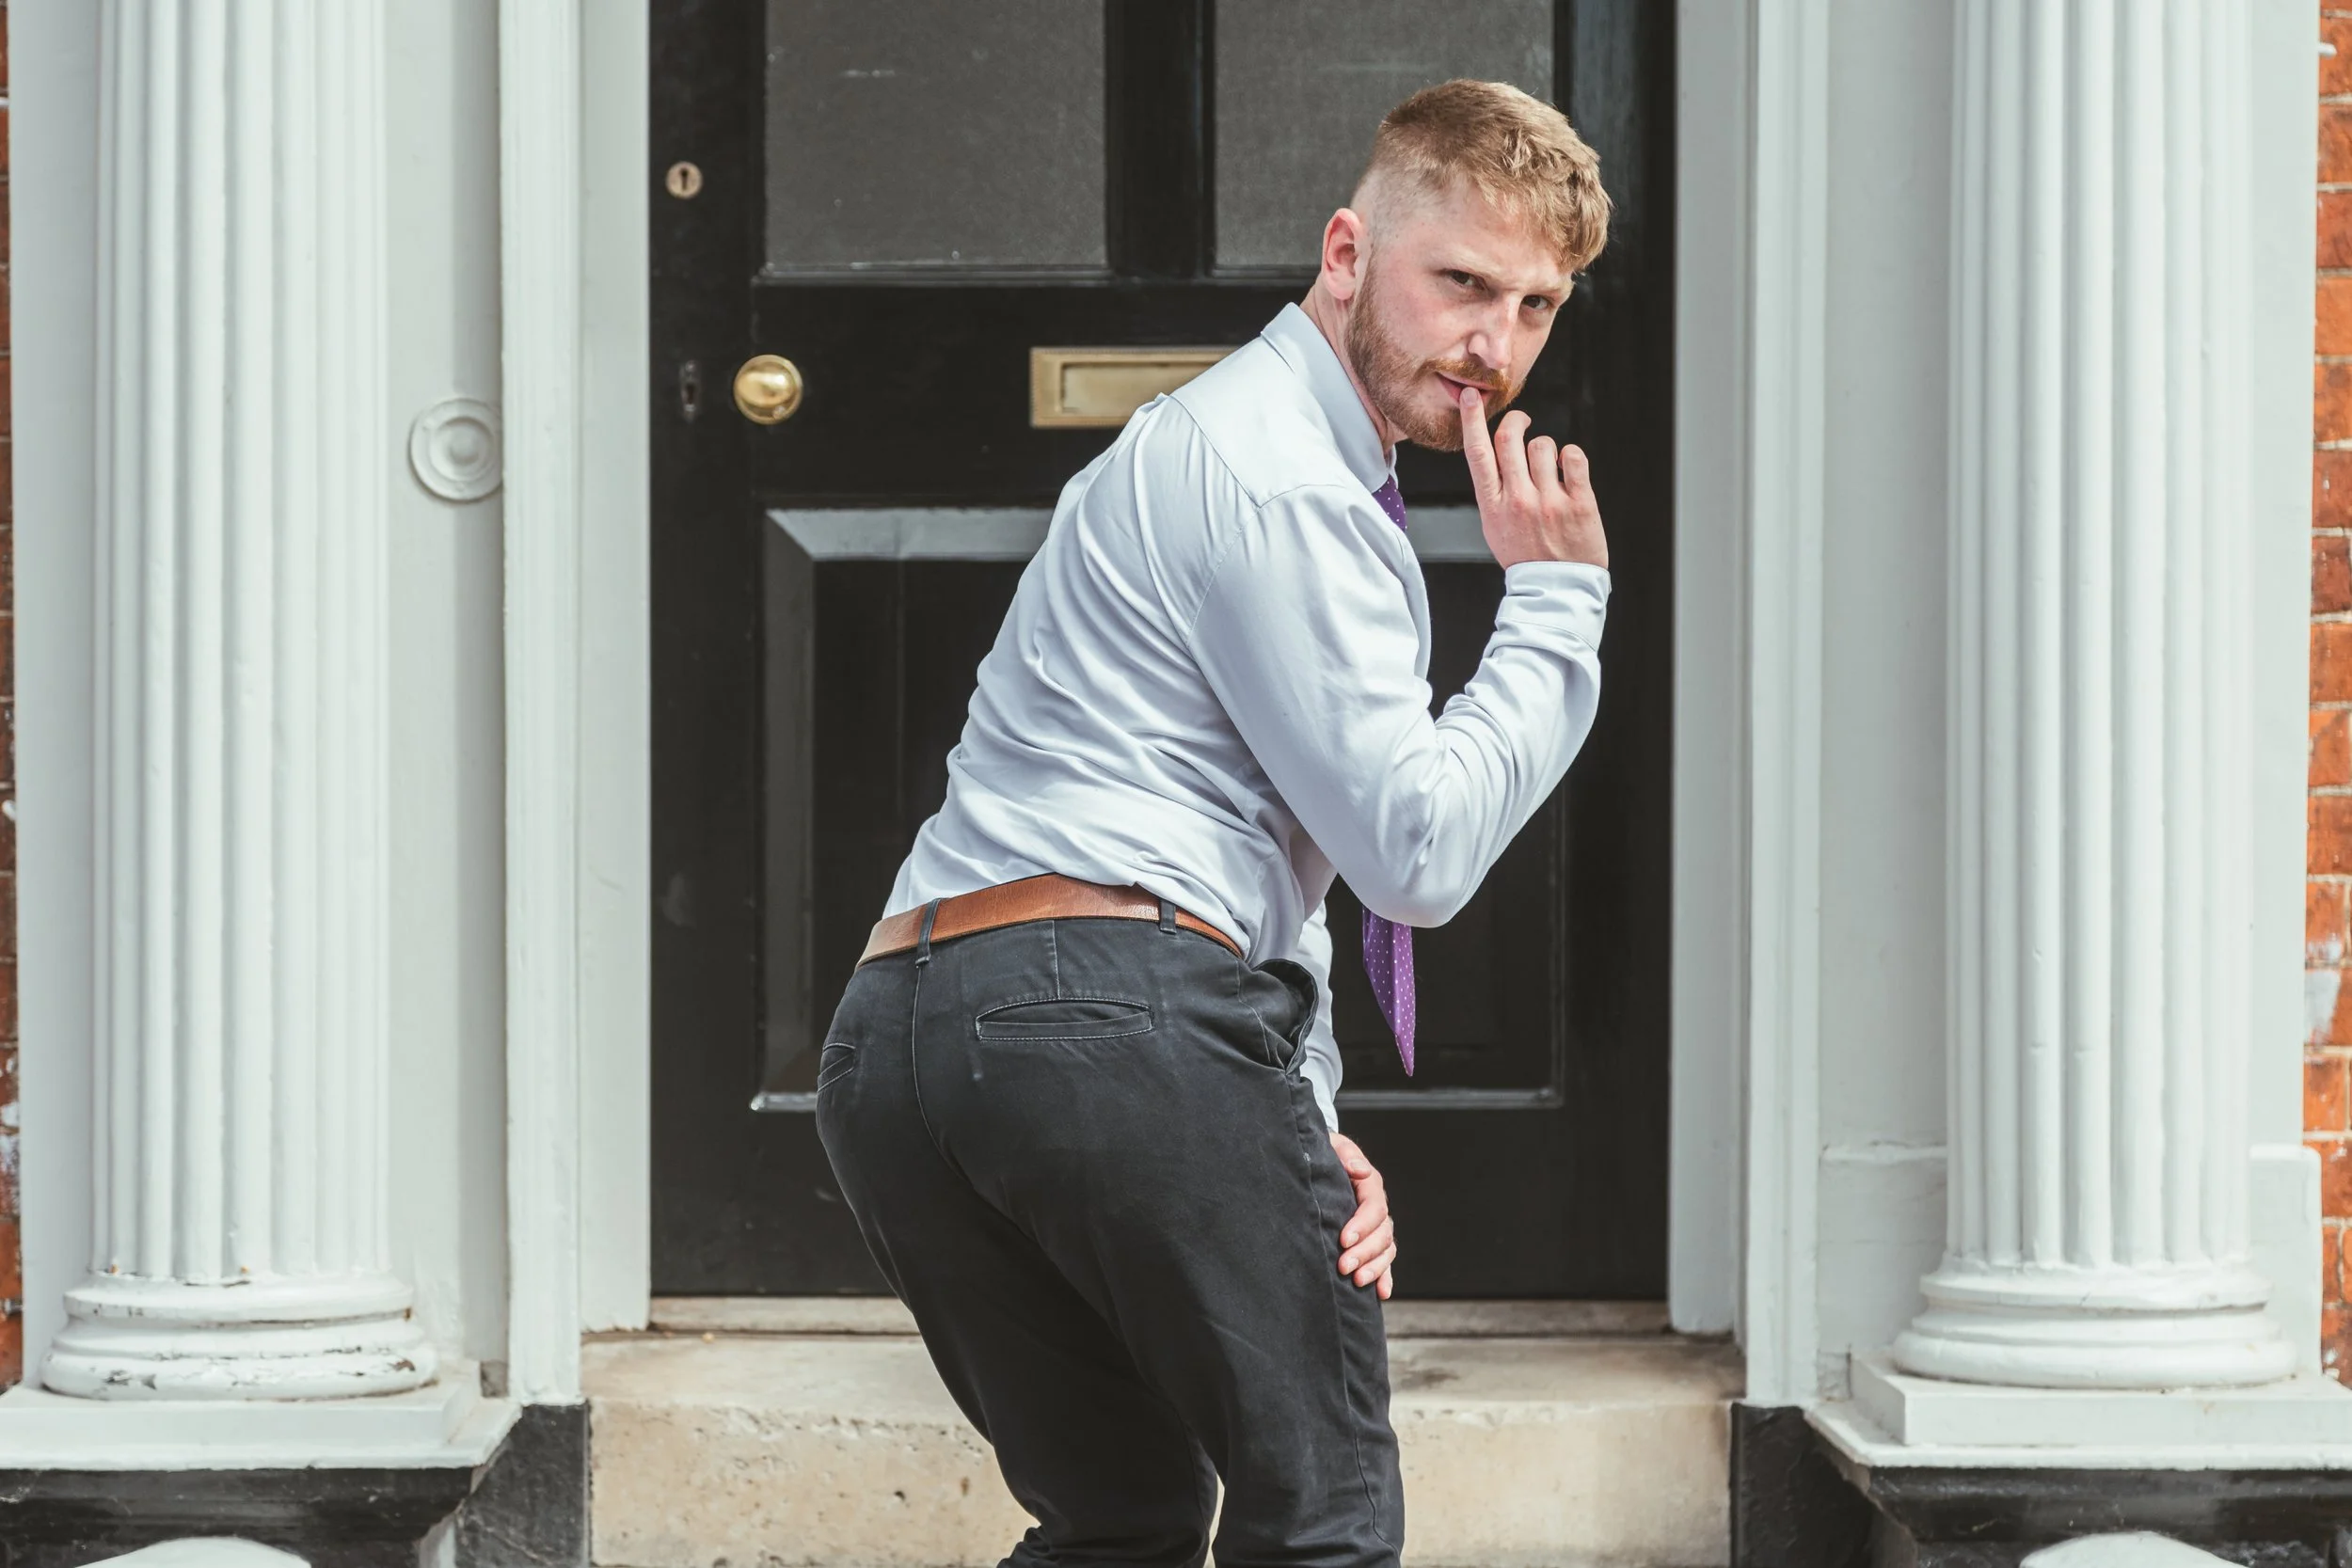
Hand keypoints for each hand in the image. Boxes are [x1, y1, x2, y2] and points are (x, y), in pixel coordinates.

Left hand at [1330, 1131, 1396, 1298]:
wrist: (1321, 1162)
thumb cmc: (1324, 1153)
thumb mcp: (1332, 1147)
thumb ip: (1345, 1154)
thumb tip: (1359, 1169)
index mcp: (1370, 1185)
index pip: (1373, 1208)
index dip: (1361, 1225)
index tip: (1343, 1240)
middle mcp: (1377, 1208)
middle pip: (1381, 1234)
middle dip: (1364, 1252)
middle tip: (1344, 1266)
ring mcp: (1377, 1227)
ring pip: (1385, 1250)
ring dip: (1374, 1267)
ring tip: (1357, 1281)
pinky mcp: (1371, 1242)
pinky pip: (1385, 1261)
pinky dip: (1384, 1277)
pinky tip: (1381, 1293)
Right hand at [1458, 386, 1607, 570]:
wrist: (1556, 590)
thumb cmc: (1525, 556)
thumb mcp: (1495, 527)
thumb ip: (1494, 491)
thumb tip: (1495, 453)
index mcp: (1492, 506)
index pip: (1477, 454)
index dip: (1472, 421)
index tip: (1471, 397)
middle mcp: (1518, 501)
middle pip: (1509, 439)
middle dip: (1516, 421)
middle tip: (1522, 421)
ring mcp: (1549, 502)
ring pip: (1543, 445)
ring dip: (1546, 450)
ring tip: (1549, 470)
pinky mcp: (1579, 504)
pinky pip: (1573, 458)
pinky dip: (1570, 457)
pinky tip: (1568, 471)